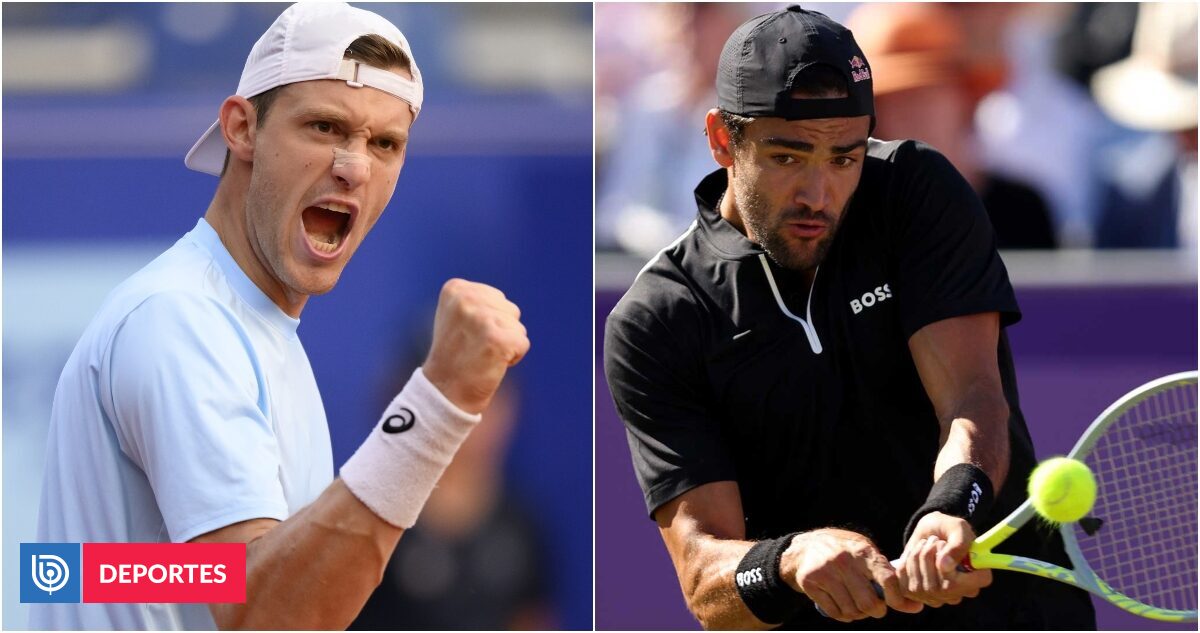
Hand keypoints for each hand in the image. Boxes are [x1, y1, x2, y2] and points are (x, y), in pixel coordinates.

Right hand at [422, 279, 529, 413]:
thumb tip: (507, 305)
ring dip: (506, 344)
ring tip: (481, 355)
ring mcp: (481, 319)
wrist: (444, 391)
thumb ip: (480, 301)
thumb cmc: (455, 355)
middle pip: (510, 310)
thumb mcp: (458, 316)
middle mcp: (466, 298)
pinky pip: (522, 343)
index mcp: (455, 288)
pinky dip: (513, 357)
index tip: (467, 335)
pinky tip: (491, 364)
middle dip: (500, 330)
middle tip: (475, 347)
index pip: (497, 298)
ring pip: (518, 327)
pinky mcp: (496, 339)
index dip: (489, 320)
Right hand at [781, 529, 923, 622]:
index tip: (898, 604)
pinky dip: (842, 615)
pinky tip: (842, 605)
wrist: (807, 546)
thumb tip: (915, 605)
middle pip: (869, 603)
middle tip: (876, 607)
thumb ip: (888, 575)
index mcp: (863, 551)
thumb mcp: (867, 553)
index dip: (897, 599)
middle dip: (877, 611)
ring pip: (852, 611)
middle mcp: (844, 561)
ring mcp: (825, 572)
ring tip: (857, 605)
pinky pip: (834, 613)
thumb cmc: (847, 552)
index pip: (887, 579)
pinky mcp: (810, 582)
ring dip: (858, 614)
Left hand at [896, 512, 991, 607]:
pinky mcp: (917, 596)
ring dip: (919, 556)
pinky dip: (907, 563)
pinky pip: (906, 584)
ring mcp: (939, 598)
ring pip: (923, 586)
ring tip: (926, 544)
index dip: (956, 570)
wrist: (928, 530)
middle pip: (944, 588)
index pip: (972, 587)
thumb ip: (958, 544)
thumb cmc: (948, 529)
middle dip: (932, 557)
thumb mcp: (958, 528)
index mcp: (979, 577)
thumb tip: (944, 566)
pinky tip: (915, 554)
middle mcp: (960, 593)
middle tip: (934, 540)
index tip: (945, 548)